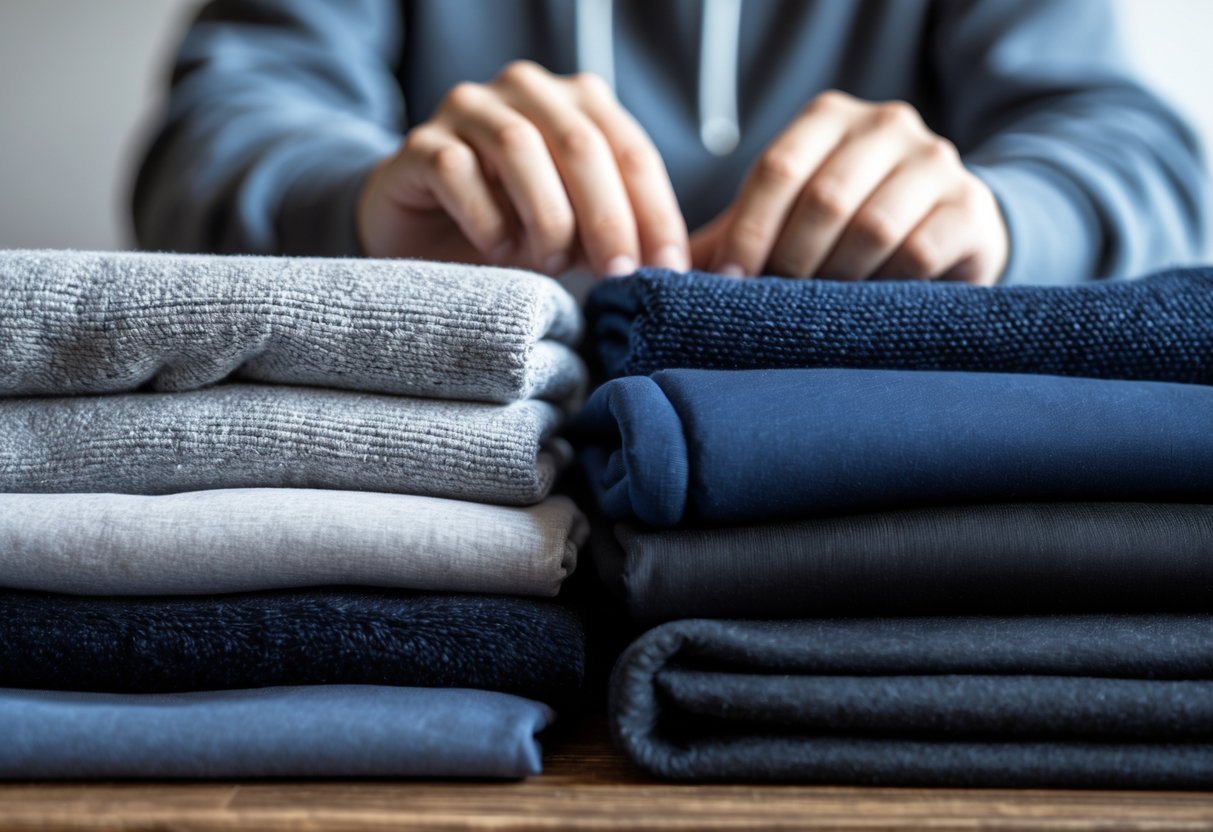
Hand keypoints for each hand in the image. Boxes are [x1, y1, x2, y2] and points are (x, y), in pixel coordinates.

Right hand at [357, 60, 688, 275]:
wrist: (422, 235)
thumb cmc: (514, 230)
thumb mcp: (579, 228)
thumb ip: (617, 229)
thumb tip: (666, 267)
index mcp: (578, 101)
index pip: (631, 150)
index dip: (656, 212)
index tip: (669, 270)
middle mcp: (525, 90)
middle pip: (580, 144)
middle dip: (608, 218)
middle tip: (618, 275)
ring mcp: (468, 109)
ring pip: (519, 149)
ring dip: (546, 217)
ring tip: (551, 261)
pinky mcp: (421, 142)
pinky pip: (458, 171)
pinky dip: (487, 220)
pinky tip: (497, 251)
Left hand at [692, 91, 1008, 284]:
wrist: (946, 232)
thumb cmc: (845, 231)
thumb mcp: (787, 223)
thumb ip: (732, 239)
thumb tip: (656, 280)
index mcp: (829, 117)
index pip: (778, 169)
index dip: (749, 231)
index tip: (730, 282)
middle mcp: (886, 124)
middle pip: (824, 198)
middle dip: (791, 262)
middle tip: (775, 305)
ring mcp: (936, 160)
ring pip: (872, 227)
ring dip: (837, 278)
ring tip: (820, 311)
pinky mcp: (970, 206)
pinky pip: (920, 251)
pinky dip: (886, 285)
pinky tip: (870, 305)